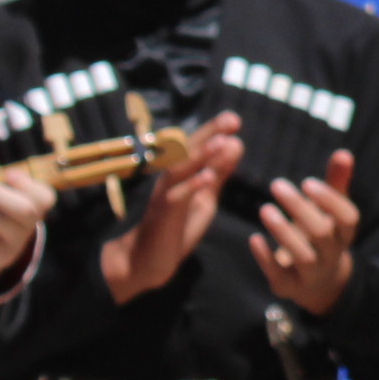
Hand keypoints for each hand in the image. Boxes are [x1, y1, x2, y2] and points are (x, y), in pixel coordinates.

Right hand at [101, 111, 242, 302]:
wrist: (144, 261)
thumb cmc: (175, 228)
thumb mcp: (203, 198)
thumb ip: (218, 173)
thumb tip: (235, 143)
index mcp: (181, 175)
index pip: (196, 148)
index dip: (213, 132)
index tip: (233, 119)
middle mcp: (170, 180)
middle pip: (188, 151)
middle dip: (209, 134)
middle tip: (231, 118)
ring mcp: (165, 195)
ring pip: (181, 170)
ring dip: (201, 155)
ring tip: (221, 141)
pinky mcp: (163, 215)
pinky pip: (176, 197)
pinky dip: (192, 186)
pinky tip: (208, 178)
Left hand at [254, 149, 364, 312]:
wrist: (318, 282)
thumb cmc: (322, 235)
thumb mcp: (331, 211)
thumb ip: (336, 182)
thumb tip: (344, 153)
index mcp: (344, 234)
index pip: (348, 218)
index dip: (330, 201)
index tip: (307, 182)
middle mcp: (332, 255)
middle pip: (322, 234)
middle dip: (300, 210)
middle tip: (277, 185)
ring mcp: (312, 274)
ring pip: (303, 257)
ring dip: (284, 232)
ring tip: (264, 209)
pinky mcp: (289, 287)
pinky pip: (279, 276)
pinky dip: (266, 259)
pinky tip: (253, 239)